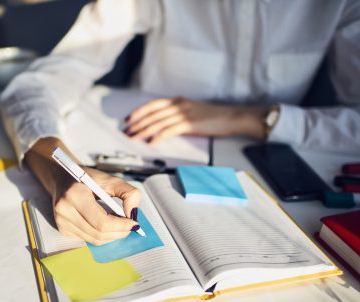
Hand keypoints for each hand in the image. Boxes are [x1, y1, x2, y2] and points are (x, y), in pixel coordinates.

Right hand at [25, 137, 140, 244]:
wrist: (61, 177)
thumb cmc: (86, 177)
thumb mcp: (110, 179)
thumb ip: (128, 193)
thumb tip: (133, 214)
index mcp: (75, 194)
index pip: (102, 222)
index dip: (121, 226)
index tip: (134, 223)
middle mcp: (65, 210)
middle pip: (99, 234)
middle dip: (119, 232)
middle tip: (130, 226)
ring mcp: (61, 222)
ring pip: (94, 240)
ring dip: (111, 235)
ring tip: (119, 224)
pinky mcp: (62, 229)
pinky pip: (88, 238)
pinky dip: (101, 235)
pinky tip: (104, 224)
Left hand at [124, 97, 266, 143]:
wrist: (232, 117)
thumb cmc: (213, 117)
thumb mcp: (191, 111)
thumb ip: (177, 115)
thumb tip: (162, 125)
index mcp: (178, 101)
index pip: (152, 105)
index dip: (138, 112)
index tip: (128, 119)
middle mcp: (179, 105)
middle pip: (152, 114)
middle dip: (137, 123)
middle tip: (126, 131)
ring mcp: (184, 113)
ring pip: (158, 122)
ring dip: (143, 130)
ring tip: (134, 137)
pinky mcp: (190, 123)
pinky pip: (170, 130)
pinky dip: (159, 136)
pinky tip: (152, 142)